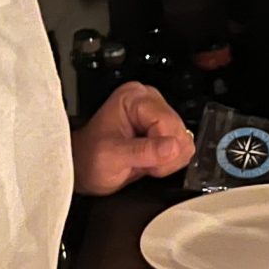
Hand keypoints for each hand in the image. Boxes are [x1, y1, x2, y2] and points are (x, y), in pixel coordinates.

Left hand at [71, 83, 194, 194]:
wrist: (84, 170)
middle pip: (179, 131)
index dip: (161, 147)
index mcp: (135, 97)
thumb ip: (144, 151)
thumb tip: (173, 147)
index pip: (167, 122)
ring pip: (184, 142)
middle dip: (164, 155)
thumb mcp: (112, 156)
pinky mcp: (165, 131)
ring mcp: (159, 116)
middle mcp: (149, 101)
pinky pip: (184, 149)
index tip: (143, 159)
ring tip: (143, 161)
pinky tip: (150, 161)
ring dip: (167, 161)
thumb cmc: (89, 159)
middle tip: (140, 161)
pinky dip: (169, 163)